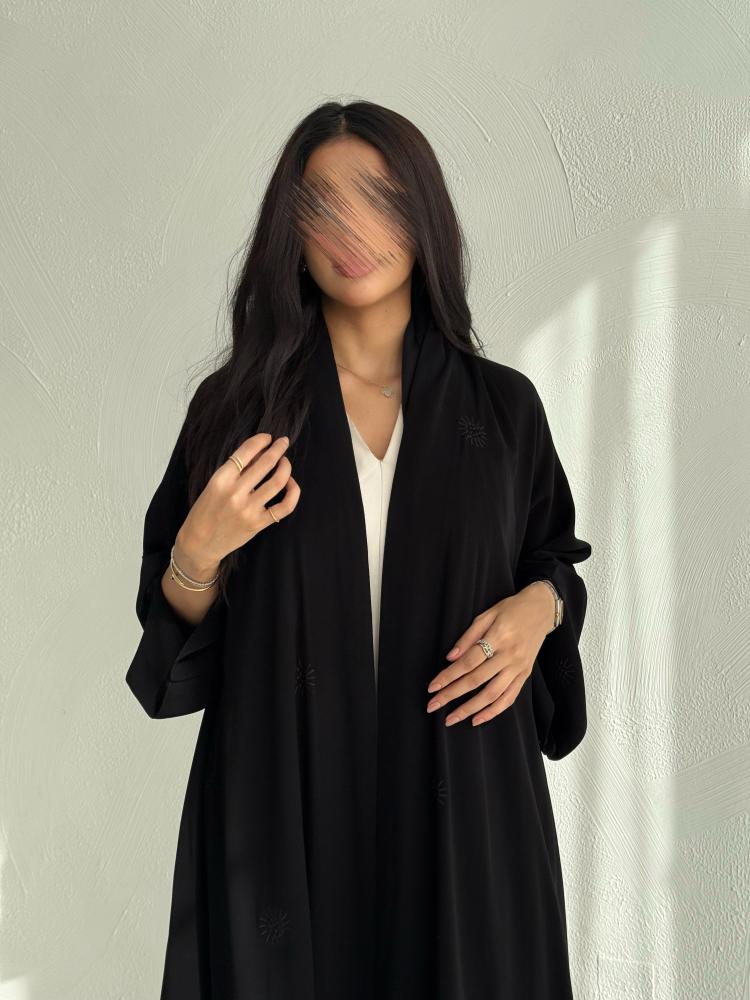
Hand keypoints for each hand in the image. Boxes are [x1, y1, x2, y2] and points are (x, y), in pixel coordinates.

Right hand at [177, 432, 300, 566]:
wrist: (199, 543)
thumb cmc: (205, 511)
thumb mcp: (214, 485)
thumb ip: (235, 470)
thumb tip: (259, 452)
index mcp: (220, 480)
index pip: (245, 453)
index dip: (260, 441)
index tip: (268, 437)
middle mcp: (235, 493)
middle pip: (265, 464)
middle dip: (278, 449)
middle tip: (283, 442)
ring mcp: (249, 509)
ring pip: (277, 482)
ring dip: (285, 467)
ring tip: (285, 462)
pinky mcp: (258, 523)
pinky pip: (284, 506)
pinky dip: (293, 493)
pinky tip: (291, 484)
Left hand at [425, 582, 555, 726]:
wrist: (542, 609)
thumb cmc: (511, 609)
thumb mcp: (487, 614)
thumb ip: (468, 636)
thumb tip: (450, 658)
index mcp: (498, 637)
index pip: (468, 662)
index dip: (448, 676)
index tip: (432, 687)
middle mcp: (509, 655)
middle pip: (476, 680)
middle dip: (452, 695)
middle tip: (433, 706)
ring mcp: (519, 667)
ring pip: (492, 694)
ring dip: (470, 709)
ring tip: (451, 719)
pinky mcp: (525, 675)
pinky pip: (509, 698)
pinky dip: (493, 711)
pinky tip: (477, 719)